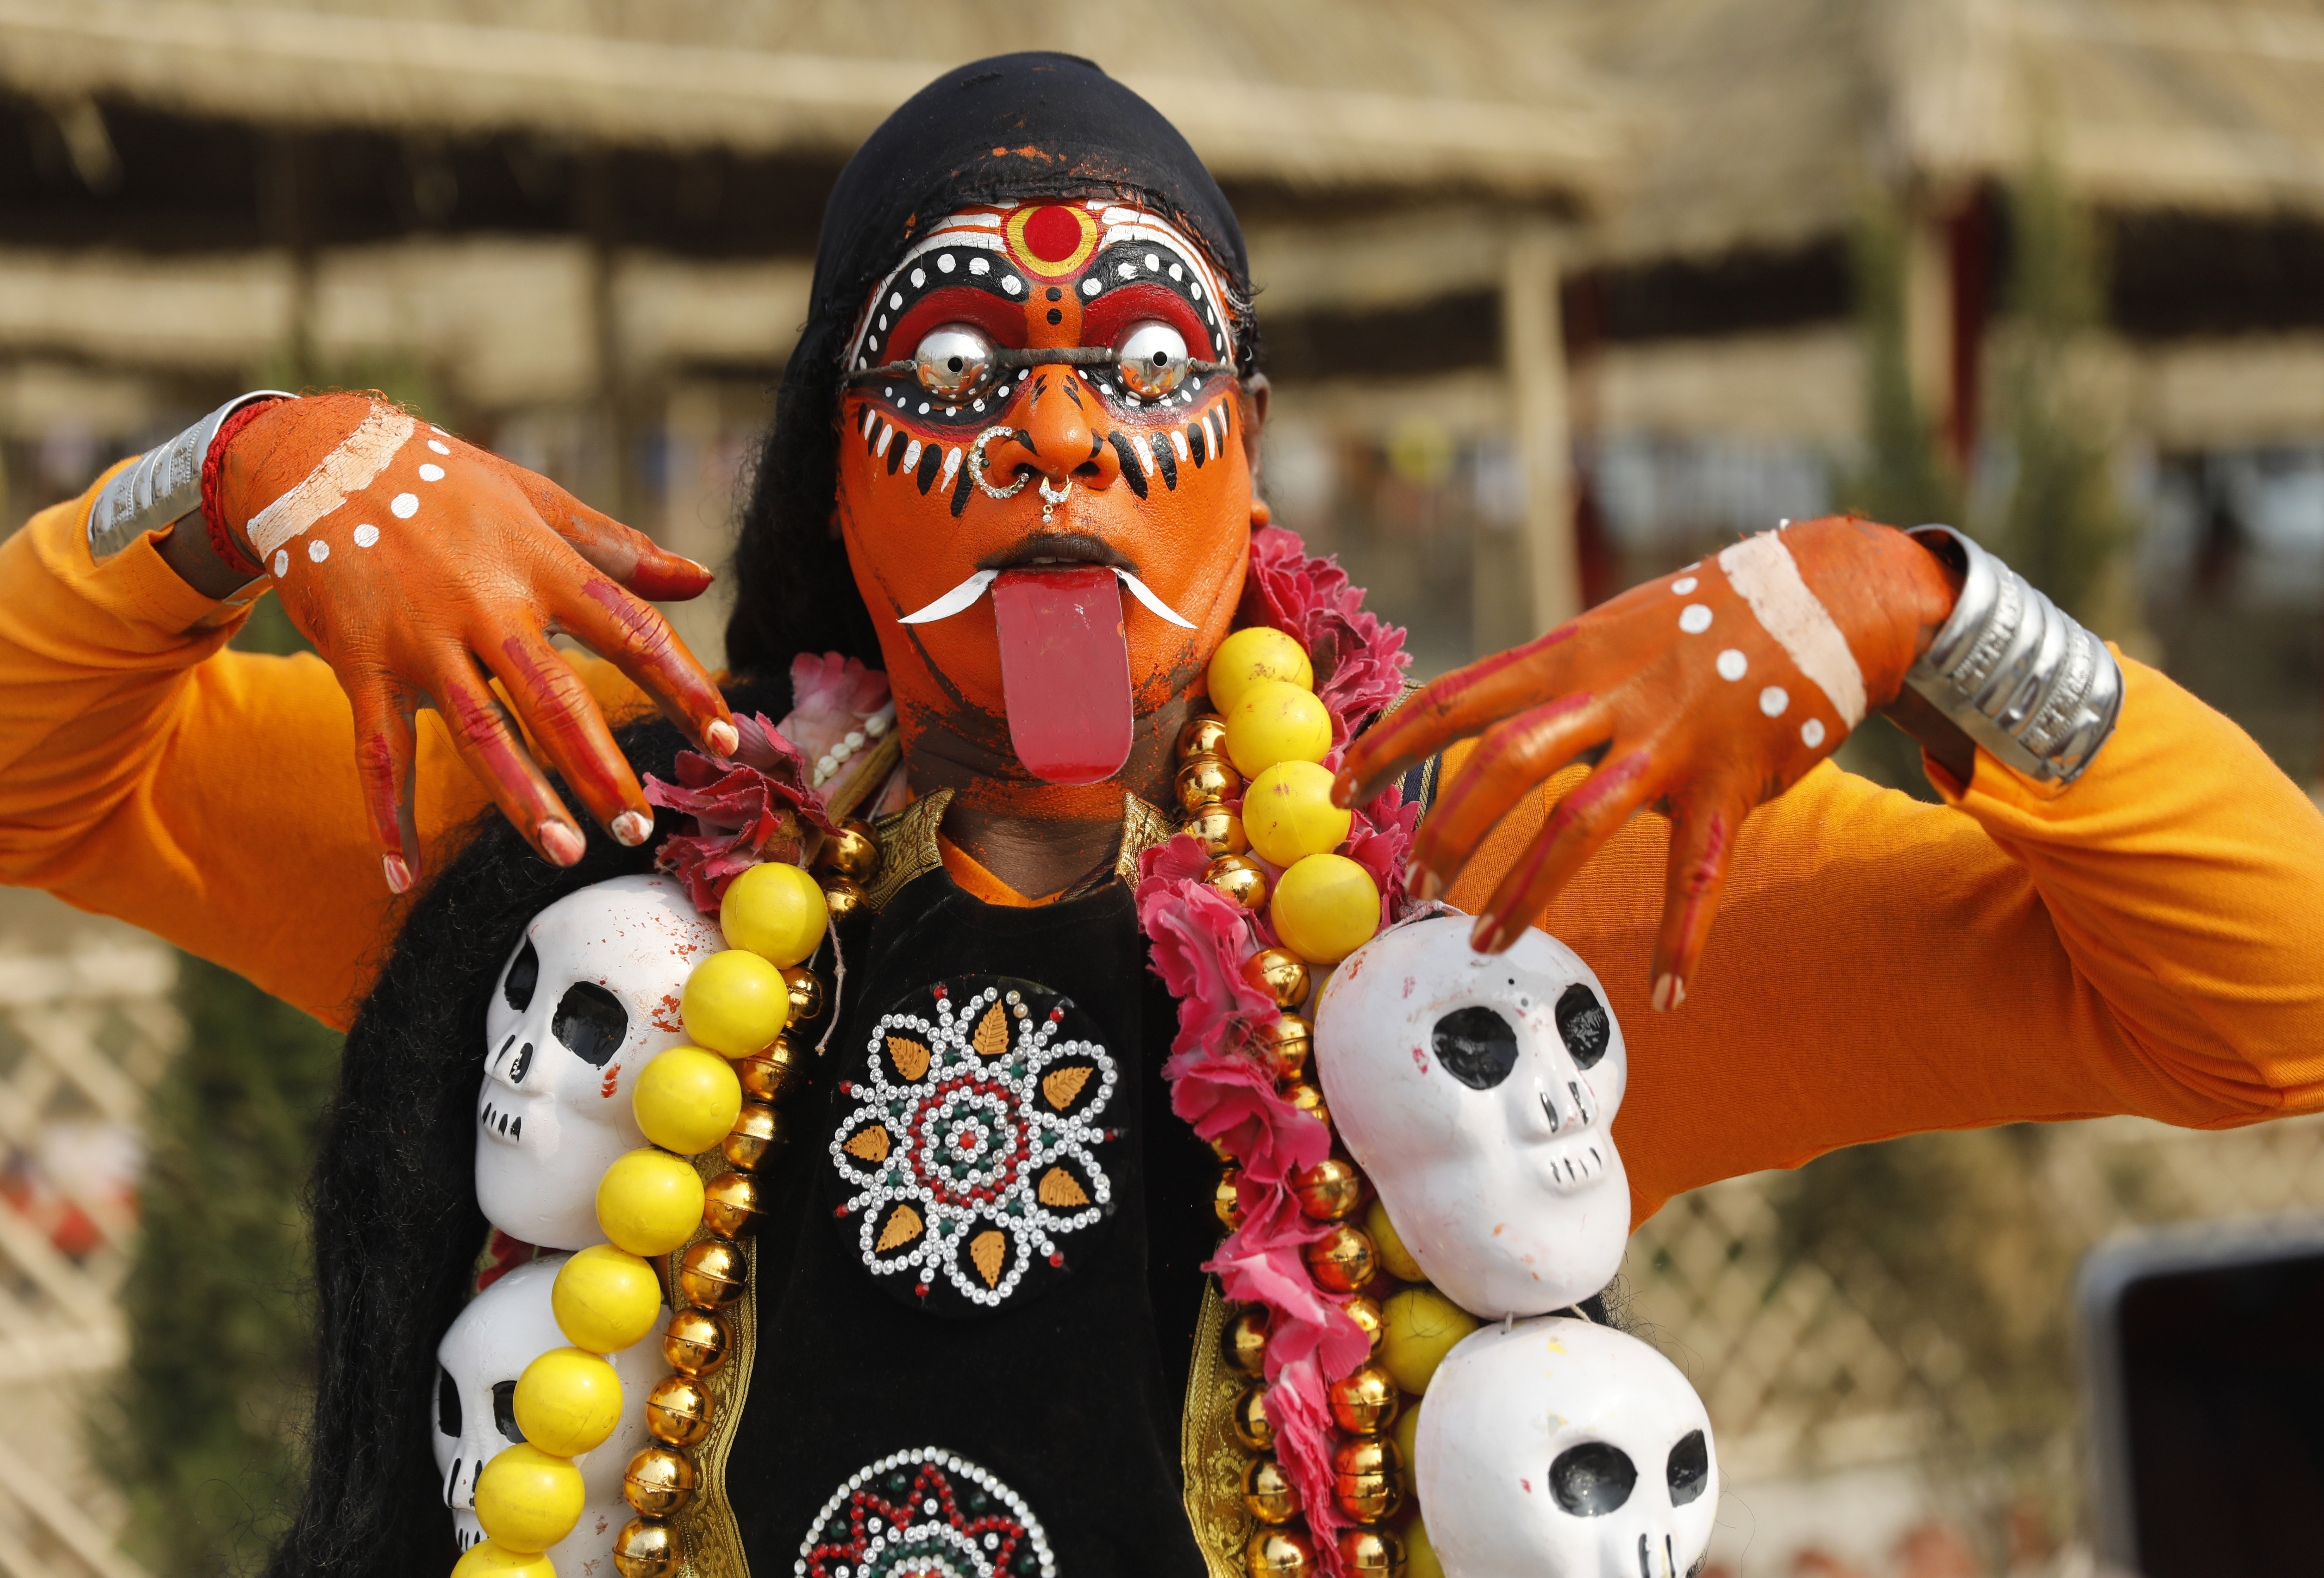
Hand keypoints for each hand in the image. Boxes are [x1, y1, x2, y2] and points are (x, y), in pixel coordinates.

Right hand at [208, 393, 736, 891]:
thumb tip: (702, 578)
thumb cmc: (443, 482)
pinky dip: (386, 816)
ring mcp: (421, 638)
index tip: (727, 737)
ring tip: (566, 855)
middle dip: (602, 769)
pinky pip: (377, 751)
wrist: (317, 457)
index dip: (683, 685)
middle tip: (641, 828)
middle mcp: (485, 604)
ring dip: (523, 800)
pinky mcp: (361, 662)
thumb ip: (620, 548)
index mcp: (540, 562)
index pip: (630, 630)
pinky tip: (404, 873)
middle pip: (556, 698)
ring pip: (479, 733)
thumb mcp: (537, 501)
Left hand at [1336, 516, 1958, 1004]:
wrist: (1826, 591)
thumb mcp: (1611, 629)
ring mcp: (1673, 740)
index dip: (1389, 744)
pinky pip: (1700, 872)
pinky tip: (1666, 992)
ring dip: (1527, 893)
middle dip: (1445, 829)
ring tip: (1486, 946)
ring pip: (1580, 824)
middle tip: (1407, 882)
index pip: (1455, 698)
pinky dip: (1682, 937)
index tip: (1338, 787)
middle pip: (1502, 763)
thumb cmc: (1705, 619)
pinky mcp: (1734, 781)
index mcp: (1570, 656)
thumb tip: (1480, 722)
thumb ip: (1553, 679)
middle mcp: (1612, 694)